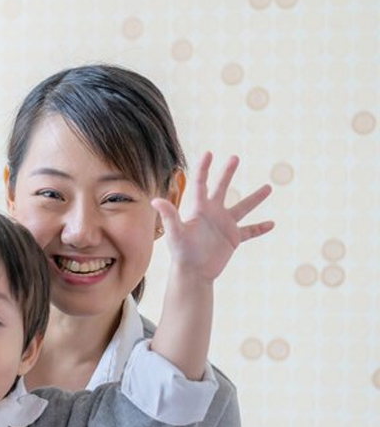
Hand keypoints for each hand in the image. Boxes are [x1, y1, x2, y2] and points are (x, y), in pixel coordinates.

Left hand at [151, 152, 273, 282]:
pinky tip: (272, 224)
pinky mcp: (232, 239)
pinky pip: (249, 231)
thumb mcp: (175, 232)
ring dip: (255, 198)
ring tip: (268, 187)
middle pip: (221, 188)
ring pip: (242, 208)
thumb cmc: (181, 253)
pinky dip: (260, 228)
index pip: (201, 183)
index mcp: (199, 209)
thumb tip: (155, 200)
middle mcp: (212, 214)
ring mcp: (223, 225)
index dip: (204, 168)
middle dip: (227, 173)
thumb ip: (169, 215)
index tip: (209, 153)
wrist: (193, 273)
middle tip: (235, 157)